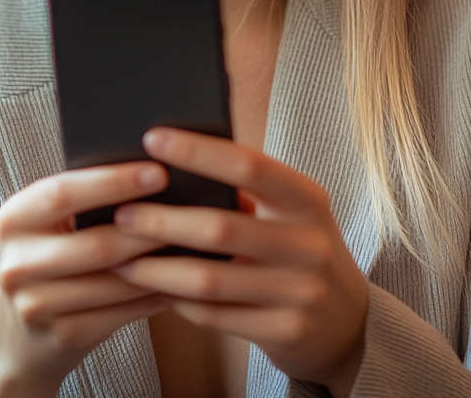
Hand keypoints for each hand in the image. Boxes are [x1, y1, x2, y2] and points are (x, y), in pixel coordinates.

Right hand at [0, 162, 170, 397]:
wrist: (23, 337)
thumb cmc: (55, 257)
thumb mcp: (53, 224)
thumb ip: (87, 199)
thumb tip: (154, 169)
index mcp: (14, 219)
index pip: (63, 193)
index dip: (113, 182)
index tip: (159, 171)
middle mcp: (16, 263)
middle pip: (95, 244)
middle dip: (148, 229)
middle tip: (191, 213)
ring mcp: (34, 306)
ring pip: (113, 281)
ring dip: (158, 266)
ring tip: (194, 246)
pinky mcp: (61, 337)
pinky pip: (119, 313)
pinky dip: (151, 296)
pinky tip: (177, 282)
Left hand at [111, 128, 368, 397]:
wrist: (349, 322)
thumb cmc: (300, 249)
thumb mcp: (290, 212)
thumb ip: (247, 191)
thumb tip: (172, 163)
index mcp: (307, 200)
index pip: (249, 164)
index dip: (198, 151)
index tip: (152, 138)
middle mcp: (309, 244)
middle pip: (221, 227)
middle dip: (163, 219)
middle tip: (121, 213)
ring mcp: (300, 292)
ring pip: (211, 279)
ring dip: (158, 268)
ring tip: (122, 259)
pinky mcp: (285, 332)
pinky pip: (216, 316)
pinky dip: (179, 301)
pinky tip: (155, 289)